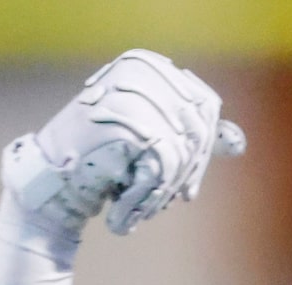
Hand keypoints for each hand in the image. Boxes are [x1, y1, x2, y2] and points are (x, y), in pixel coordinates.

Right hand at [4, 49, 243, 240]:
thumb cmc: (102, 161)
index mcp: (148, 66)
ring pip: (181, 152)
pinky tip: (123, 213)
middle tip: (172, 201)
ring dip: (162, 191)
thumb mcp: (152, 144)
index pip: (206, 106)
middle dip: (187, 174)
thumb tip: (238, 141)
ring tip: (138, 208)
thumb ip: (192, 137)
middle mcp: (140, 71)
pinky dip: (146, 196)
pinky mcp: (125, 119)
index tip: (188, 191)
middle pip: (197, 130)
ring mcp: (131, 93)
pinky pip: (163, 166)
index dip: (204, 153)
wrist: (52, 183)